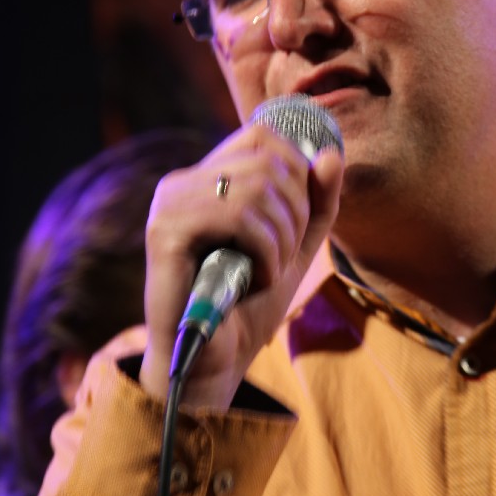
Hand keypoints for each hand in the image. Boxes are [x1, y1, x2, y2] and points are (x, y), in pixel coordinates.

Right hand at [140, 122, 342, 407]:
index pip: (263, 135)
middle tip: (282, 257)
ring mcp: (170, 203)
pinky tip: (253, 281)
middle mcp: (183, 181)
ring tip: (267, 272)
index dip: (297, 171)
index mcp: (207, 178)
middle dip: (296, 212)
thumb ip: (317, 202)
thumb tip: (330, 154)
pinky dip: (264, 252)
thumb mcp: (296, 246)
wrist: (213, 361)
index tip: (296, 224)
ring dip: (282, 238)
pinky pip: (238, 217)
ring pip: (258, 187)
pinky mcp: (165, 231)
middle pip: (268, 159)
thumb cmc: (248, 304)